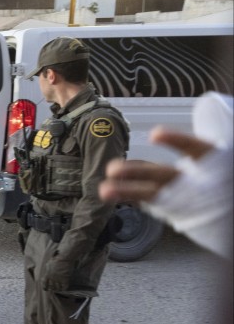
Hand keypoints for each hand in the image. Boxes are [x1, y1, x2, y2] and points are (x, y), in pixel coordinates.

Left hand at [42, 253, 71, 291]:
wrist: (64, 259)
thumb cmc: (56, 260)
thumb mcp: (48, 265)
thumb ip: (47, 270)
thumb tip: (46, 273)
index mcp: (47, 275)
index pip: (44, 284)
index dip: (45, 287)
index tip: (46, 289)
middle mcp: (52, 278)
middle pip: (52, 287)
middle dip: (52, 288)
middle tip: (54, 288)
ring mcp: (59, 279)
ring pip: (58, 288)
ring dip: (58, 289)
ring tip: (59, 288)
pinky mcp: (65, 279)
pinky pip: (64, 287)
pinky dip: (64, 288)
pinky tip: (64, 288)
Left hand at [99, 128, 214, 202]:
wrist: (229, 196)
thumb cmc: (222, 170)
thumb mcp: (218, 155)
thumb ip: (199, 145)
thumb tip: (193, 117)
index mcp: (213, 160)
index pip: (195, 148)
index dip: (176, 141)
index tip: (154, 134)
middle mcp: (199, 179)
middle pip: (166, 175)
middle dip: (139, 173)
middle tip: (111, 170)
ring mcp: (187, 195)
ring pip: (156, 194)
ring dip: (128, 191)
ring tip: (103, 190)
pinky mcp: (179, 206)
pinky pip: (153, 203)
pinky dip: (133, 197)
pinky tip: (112, 193)